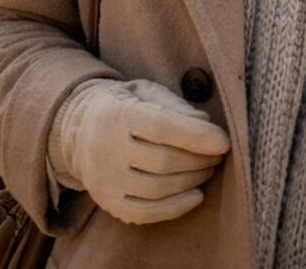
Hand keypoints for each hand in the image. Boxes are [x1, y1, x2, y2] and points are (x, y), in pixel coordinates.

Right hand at [50, 78, 230, 224]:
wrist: (80, 128)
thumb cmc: (127, 105)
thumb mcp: (147, 93)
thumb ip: (176, 106)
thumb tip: (205, 125)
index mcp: (118, 114)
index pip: (162, 127)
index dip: (197, 136)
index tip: (224, 142)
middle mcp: (106, 148)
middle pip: (163, 161)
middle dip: (199, 159)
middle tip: (218, 154)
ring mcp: (104, 179)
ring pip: (156, 189)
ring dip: (192, 181)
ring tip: (208, 169)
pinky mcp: (108, 202)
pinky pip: (145, 213)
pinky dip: (175, 208)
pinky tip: (196, 195)